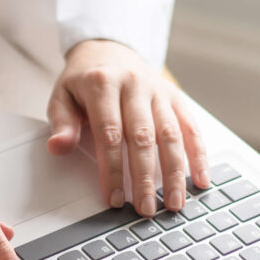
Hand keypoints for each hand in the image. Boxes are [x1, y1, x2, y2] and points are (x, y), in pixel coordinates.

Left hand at [46, 39, 208, 216]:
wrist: (109, 49)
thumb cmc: (83, 81)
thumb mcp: (62, 97)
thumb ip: (61, 123)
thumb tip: (58, 147)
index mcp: (103, 84)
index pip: (110, 134)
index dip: (113, 170)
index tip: (114, 198)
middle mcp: (135, 85)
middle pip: (144, 137)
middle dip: (146, 177)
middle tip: (147, 209)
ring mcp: (159, 91)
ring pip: (171, 134)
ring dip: (176, 172)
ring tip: (175, 203)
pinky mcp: (176, 97)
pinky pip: (191, 127)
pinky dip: (198, 154)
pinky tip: (201, 179)